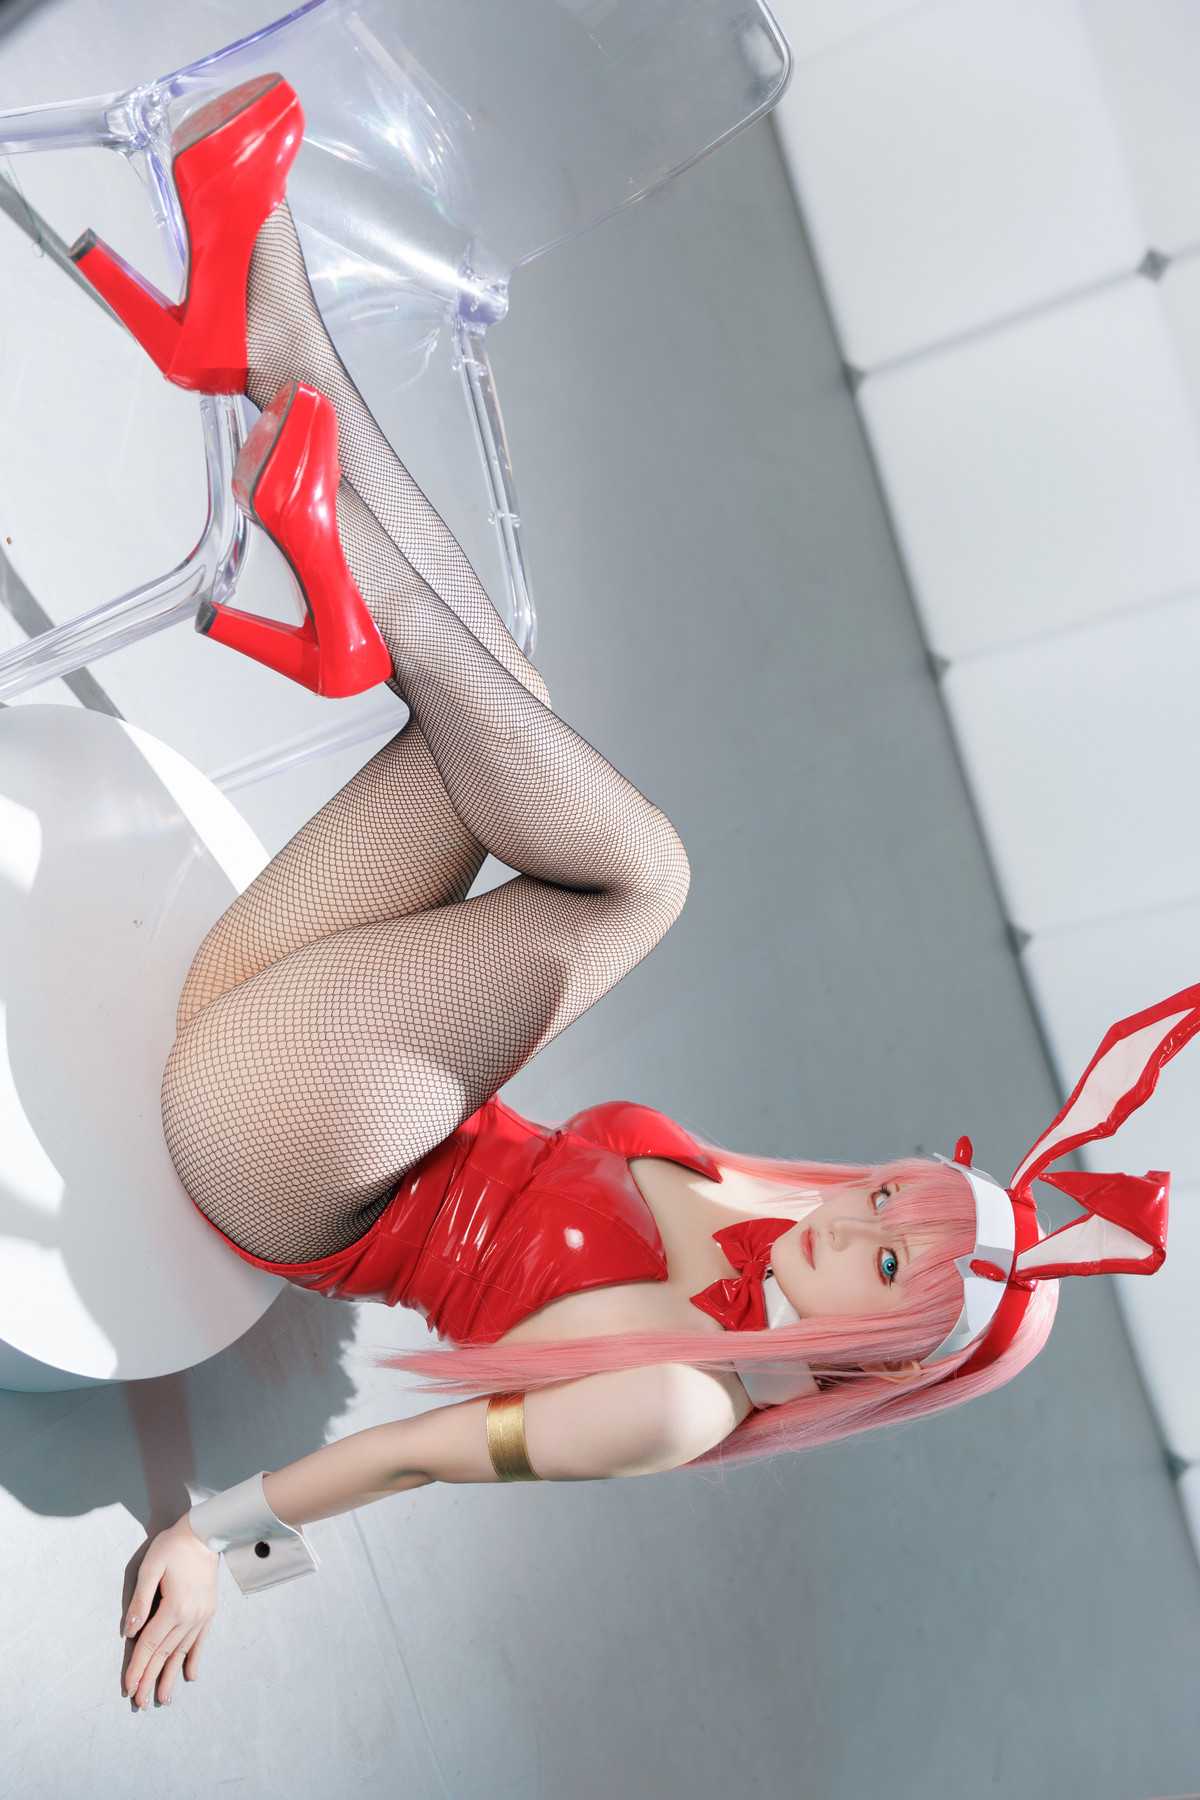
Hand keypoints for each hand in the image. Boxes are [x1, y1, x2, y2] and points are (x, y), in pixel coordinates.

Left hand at [122, 1515, 218, 1708]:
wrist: (205, 1533)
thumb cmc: (172, 1546)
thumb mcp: (150, 1567)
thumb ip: (140, 1600)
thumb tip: (129, 1631)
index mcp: (174, 1607)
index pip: (150, 1644)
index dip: (137, 1666)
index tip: (128, 1687)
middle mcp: (190, 1616)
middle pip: (165, 1653)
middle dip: (150, 1679)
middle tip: (140, 1704)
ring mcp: (202, 1615)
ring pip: (182, 1652)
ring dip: (170, 1676)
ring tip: (163, 1698)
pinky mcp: (209, 1612)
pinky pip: (200, 1641)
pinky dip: (193, 1659)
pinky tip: (189, 1676)